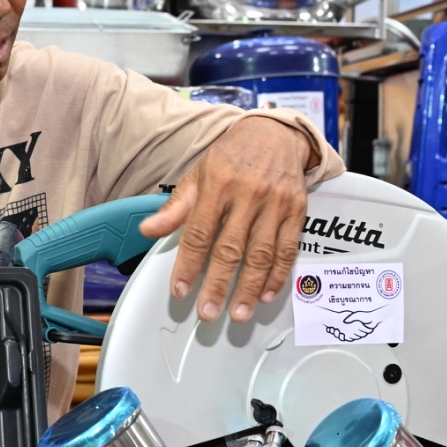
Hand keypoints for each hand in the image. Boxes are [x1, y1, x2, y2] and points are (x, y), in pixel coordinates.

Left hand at [138, 116, 313, 323]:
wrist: (276, 134)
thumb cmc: (234, 156)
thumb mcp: (199, 174)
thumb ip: (176, 207)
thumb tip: (148, 230)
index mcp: (218, 185)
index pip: (199, 233)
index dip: (189, 265)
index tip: (180, 289)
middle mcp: (248, 195)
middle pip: (231, 249)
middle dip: (218, 285)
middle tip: (208, 312)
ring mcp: (275, 204)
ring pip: (262, 254)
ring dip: (249, 288)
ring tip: (238, 313)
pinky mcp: (297, 211)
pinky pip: (288, 249)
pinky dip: (277, 276)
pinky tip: (265, 294)